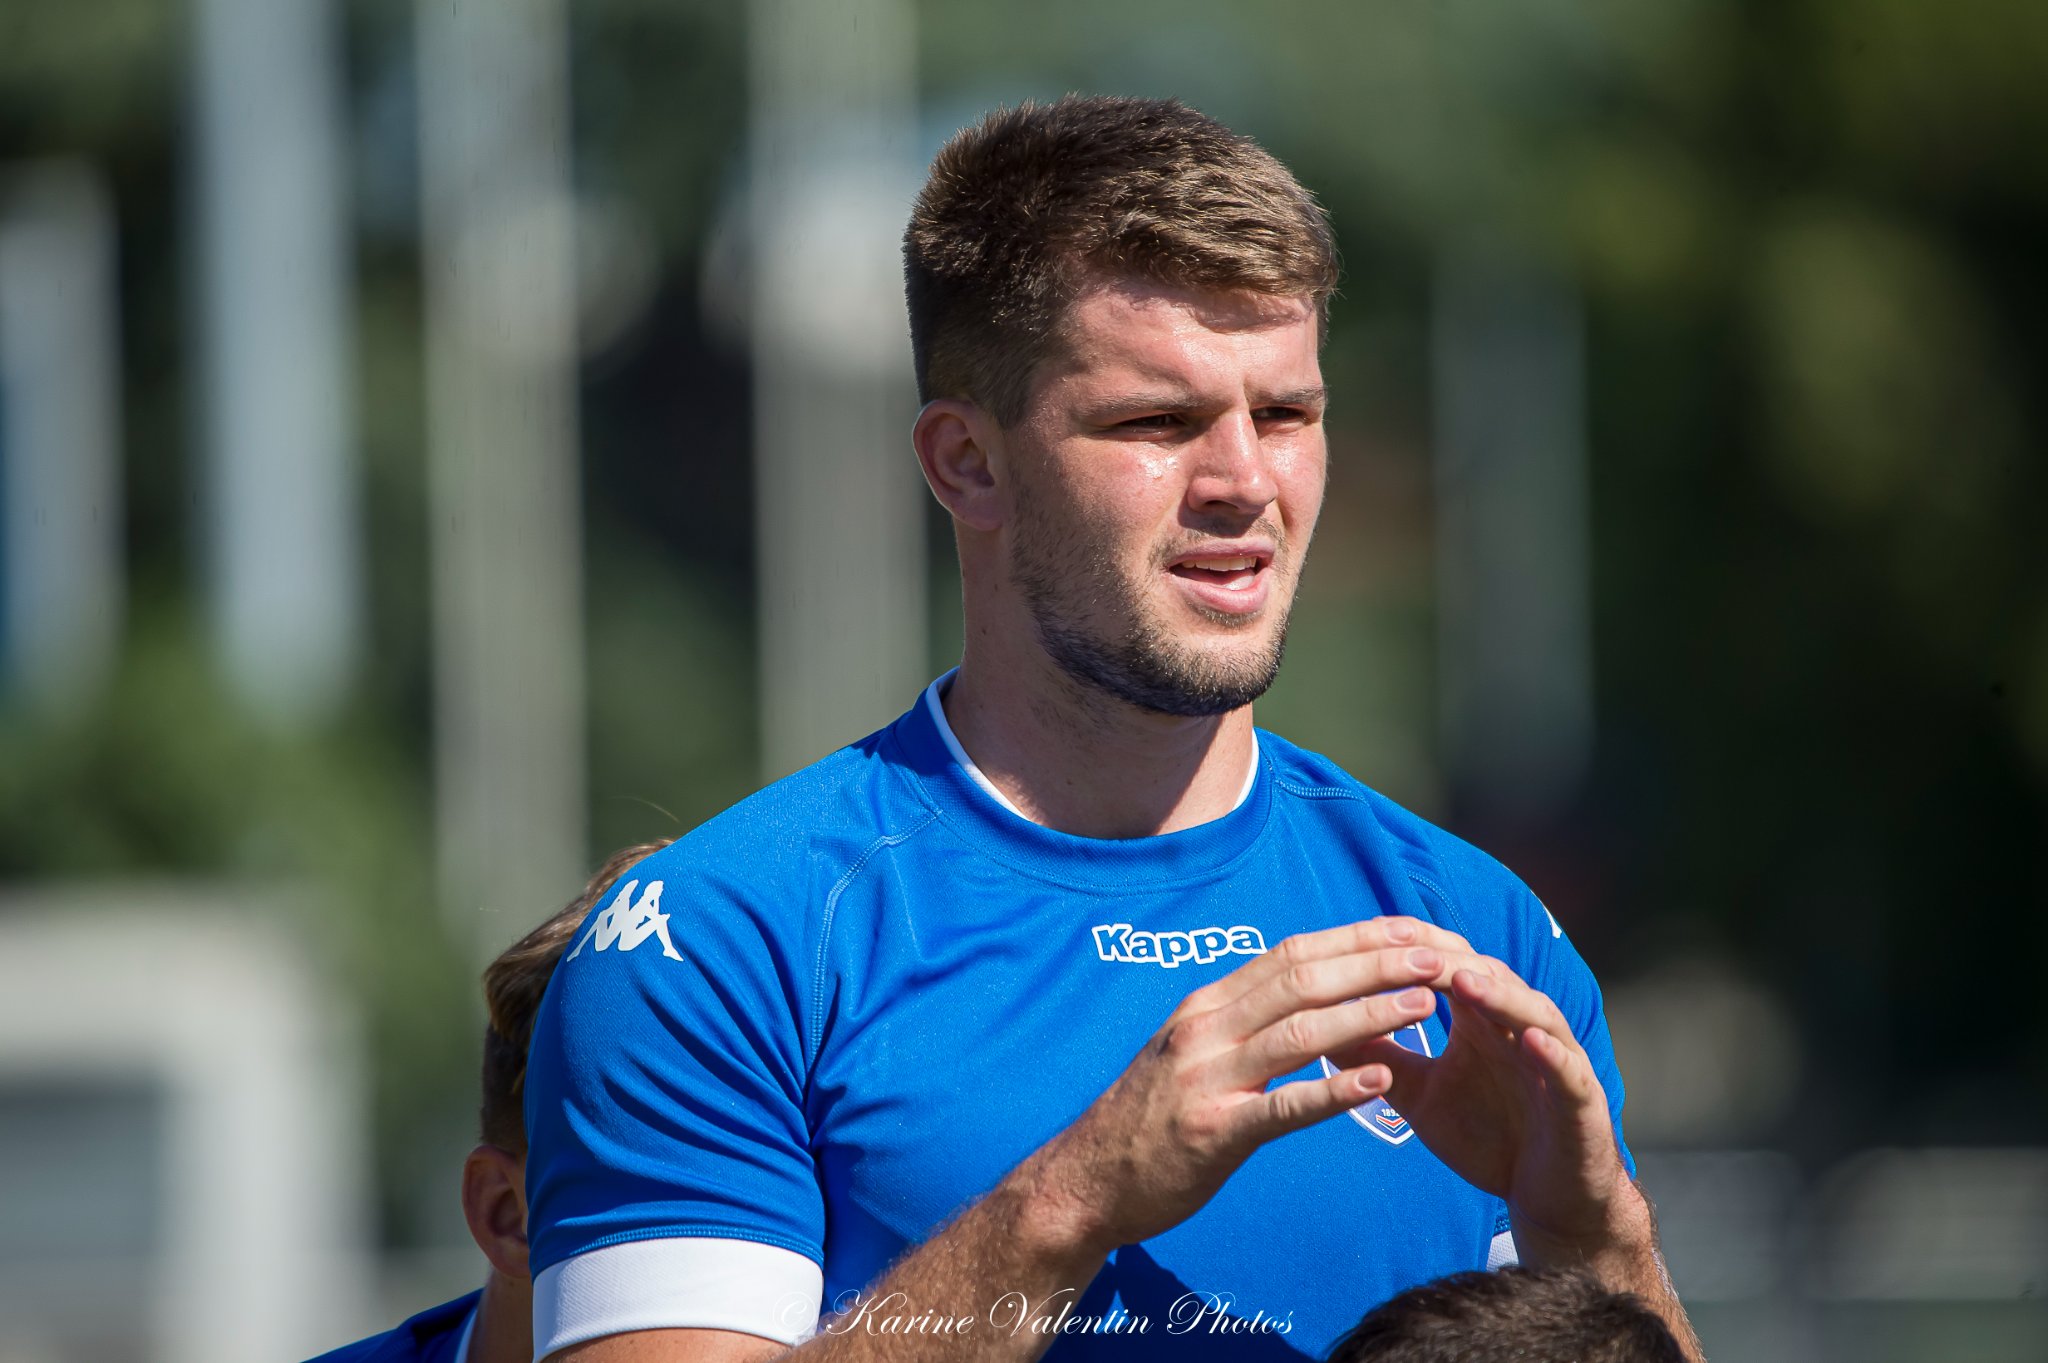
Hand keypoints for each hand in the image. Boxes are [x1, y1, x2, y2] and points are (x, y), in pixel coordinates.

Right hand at [1022, 916, 1504, 1254]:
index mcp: (1209, 1004)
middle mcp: (1208, 1028)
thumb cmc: (1151, 1118)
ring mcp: (1208, 1077)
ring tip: (1425, 1005)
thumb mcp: (1196, 1051)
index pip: (1294, 954)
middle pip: (1304, 979)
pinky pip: (1281, 1107)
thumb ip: (1249, 1023)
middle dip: (1376, 963)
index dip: (1358, 939)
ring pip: (1300, 1032)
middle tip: (1438, 957)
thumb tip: (1315, 997)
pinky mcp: (1213, 1131)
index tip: (1414, 932)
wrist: (1087, 1179)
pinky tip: (1379, 1082)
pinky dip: (1332, 1091)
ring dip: (1369, 1013)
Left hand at [1333, 957, 1639, 1261]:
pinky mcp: (1581, 1096)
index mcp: (1479, 1018)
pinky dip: (1553, 1053)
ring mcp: (1555, 1056)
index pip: (1443, 967)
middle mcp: (1518, 1024)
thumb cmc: (1487, 1136)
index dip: (1405, 953)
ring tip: (1462, 980)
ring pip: (1530, 1011)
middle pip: (1484, 975)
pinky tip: (1532, 1042)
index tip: (1361, 941)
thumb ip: (1376, 1056)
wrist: (1546, 1197)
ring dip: (1498, 994)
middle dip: (1444, 960)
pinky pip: (1570, 1068)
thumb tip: (1317, 1025)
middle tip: (1404, 947)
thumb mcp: (1418, 1093)